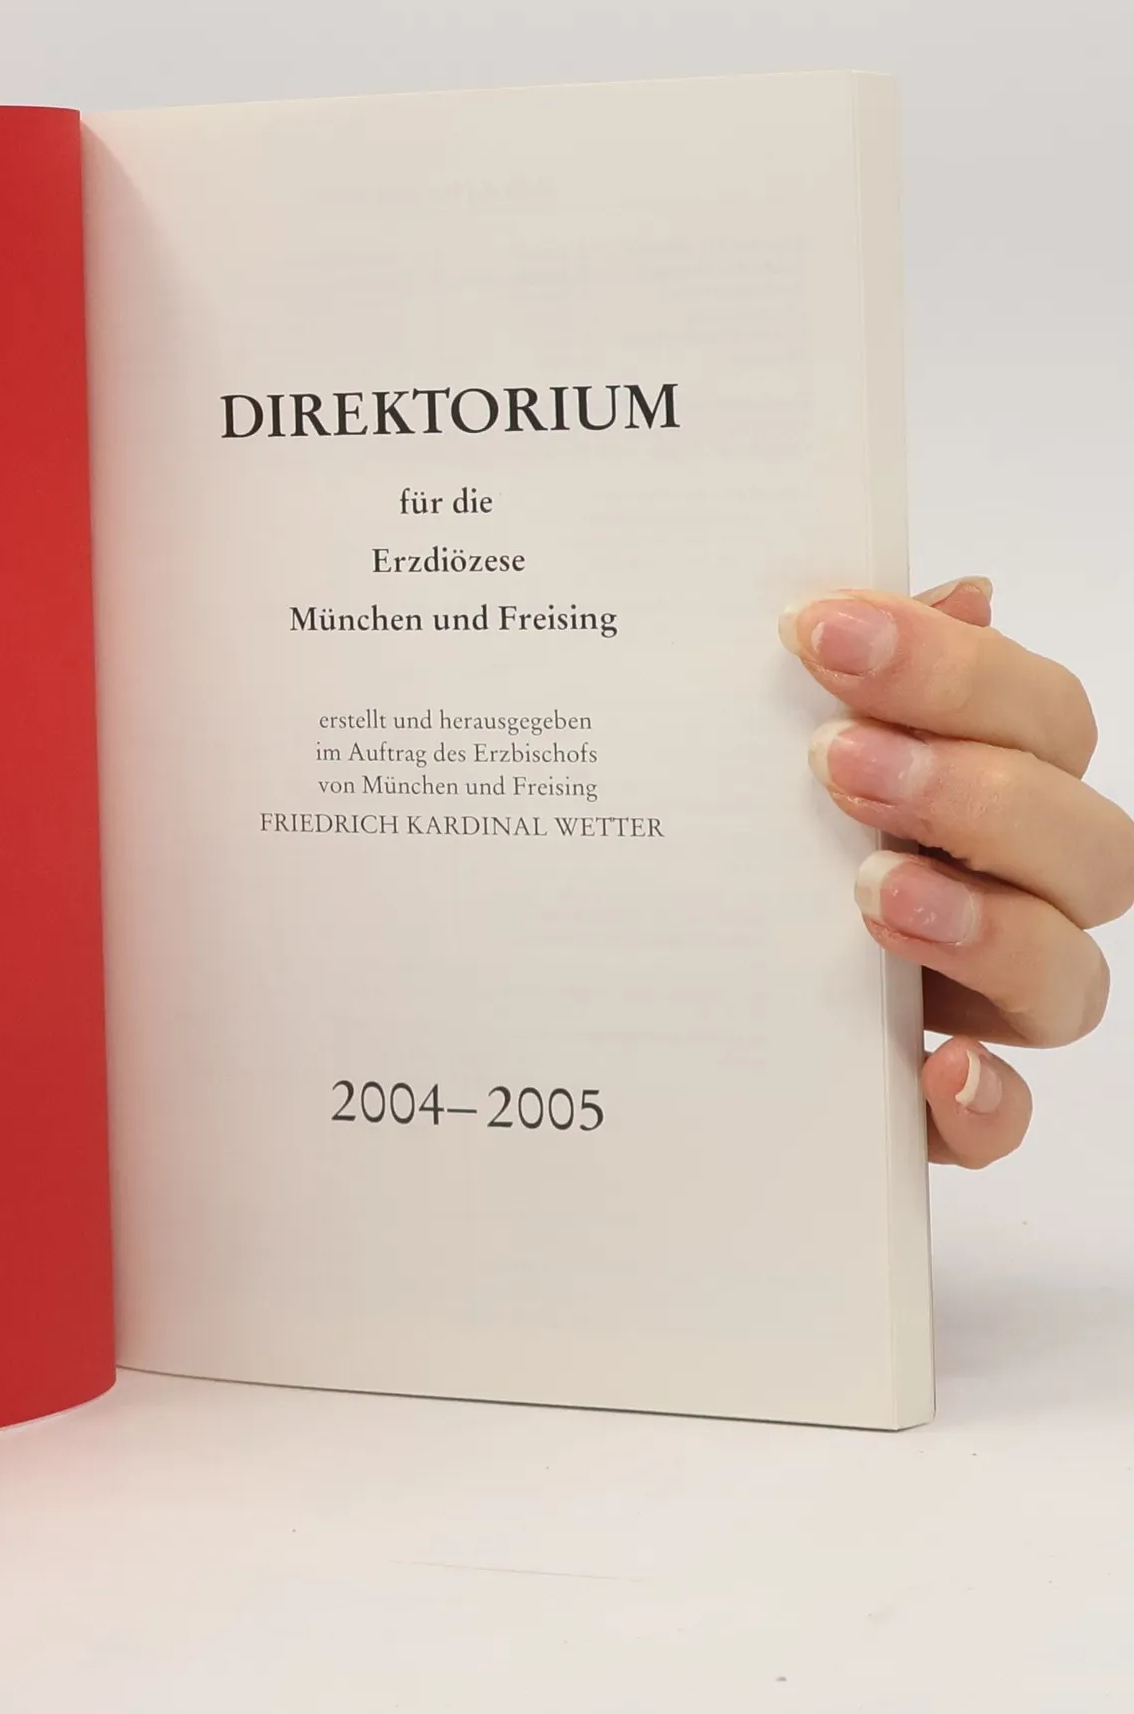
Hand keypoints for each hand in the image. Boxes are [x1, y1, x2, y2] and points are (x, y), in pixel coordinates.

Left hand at [781, 577, 1132, 1167]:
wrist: (625, 978)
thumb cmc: (726, 840)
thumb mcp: (755, 744)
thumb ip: (852, 668)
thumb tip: (962, 590)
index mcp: (980, 789)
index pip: (1037, 716)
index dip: (953, 669)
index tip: (820, 629)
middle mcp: (1006, 894)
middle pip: (1088, 847)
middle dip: (973, 793)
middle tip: (837, 763)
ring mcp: (979, 1006)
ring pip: (1068, 983)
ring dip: (988, 930)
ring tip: (873, 895)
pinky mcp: (928, 1107)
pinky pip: (1000, 1123)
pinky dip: (982, 1102)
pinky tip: (935, 1067)